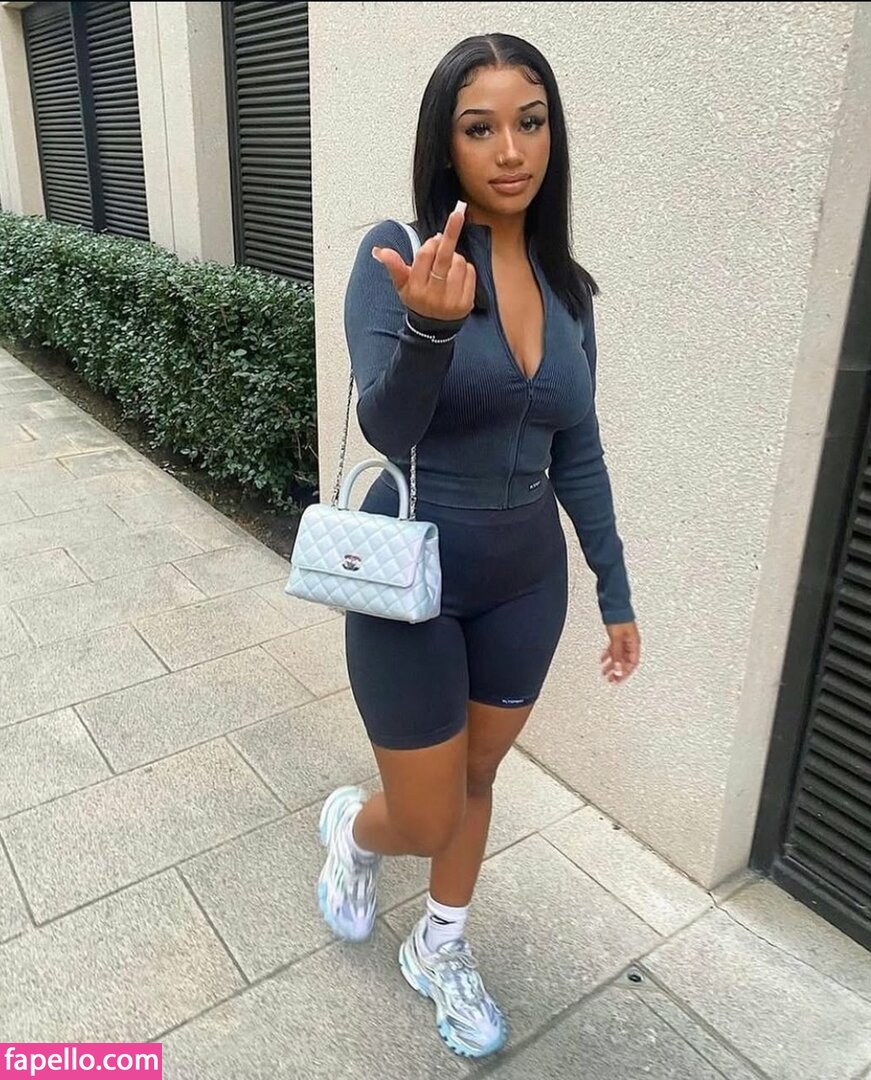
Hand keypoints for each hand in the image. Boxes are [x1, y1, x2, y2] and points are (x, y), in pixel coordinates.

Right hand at [372, 201, 476, 321]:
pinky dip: (465, 268)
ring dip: (455, 257)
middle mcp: (433, 295)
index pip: (425, 255)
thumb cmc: (418, 299)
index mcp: (416, 288)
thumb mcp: (402, 285)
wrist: (433, 328)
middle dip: (451, 231)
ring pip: (459, 262)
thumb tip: (379, 251)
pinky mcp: (466, 303)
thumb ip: (394, 266)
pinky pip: (470, 272)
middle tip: (458, 212)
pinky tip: (457, 276)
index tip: (434, 240)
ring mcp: (451, 300)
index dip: (431, 243)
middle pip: (444, 257)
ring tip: (447, 268)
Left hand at [600, 622, 640, 684]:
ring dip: (612, 665)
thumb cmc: (619, 619)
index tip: (618, 680)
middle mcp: (631, 643)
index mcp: (635, 644)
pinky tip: (603, 660)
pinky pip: (615, 650)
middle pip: (625, 662)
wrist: (615, 607)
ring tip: (605, 673)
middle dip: (617, 672)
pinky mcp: (619, 637)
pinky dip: (609, 656)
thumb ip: (617, 655)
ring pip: (619, 657)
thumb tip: (618, 669)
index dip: (625, 673)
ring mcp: (625, 640)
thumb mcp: (616, 640)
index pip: (632, 664)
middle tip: (611, 680)